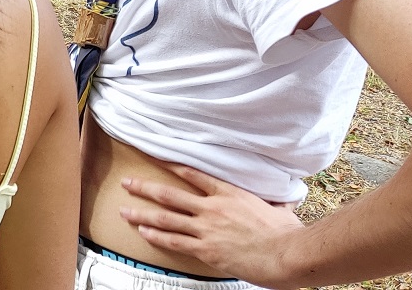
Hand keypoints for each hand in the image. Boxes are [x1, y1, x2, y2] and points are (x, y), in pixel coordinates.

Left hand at [120, 164, 306, 287]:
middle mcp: (212, 208)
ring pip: (166, 218)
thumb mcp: (279, 209)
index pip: (193, 173)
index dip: (170, 164)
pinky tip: (143, 232)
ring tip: (124, 210)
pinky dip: (156, 236)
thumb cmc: (286, 233)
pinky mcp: (206, 249)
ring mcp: (206, 228)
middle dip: (144, 188)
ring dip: (142, 213)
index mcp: (229, 193)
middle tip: (126, 183)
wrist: (286, 254)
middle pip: (170, 194)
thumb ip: (273, 202)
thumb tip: (283, 200)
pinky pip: (174, 241)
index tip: (154, 157)